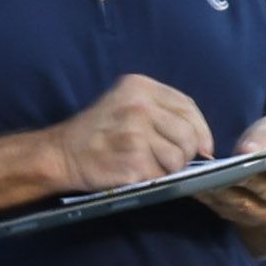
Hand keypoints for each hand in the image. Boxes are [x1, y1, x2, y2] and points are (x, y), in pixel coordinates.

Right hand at [49, 71, 212, 190]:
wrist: (62, 153)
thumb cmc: (99, 131)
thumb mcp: (127, 104)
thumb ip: (162, 112)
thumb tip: (203, 143)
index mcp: (140, 86)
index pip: (187, 106)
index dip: (201, 129)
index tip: (203, 146)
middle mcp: (139, 105)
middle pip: (188, 134)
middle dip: (184, 153)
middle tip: (166, 159)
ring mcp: (136, 133)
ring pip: (178, 158)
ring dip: (168, 168)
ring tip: (146, 164)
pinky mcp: (133, 159)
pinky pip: (162, 175)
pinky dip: (153, 179)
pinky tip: (136, 172)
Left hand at [193, 112, 265, 242]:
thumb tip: (248, 150)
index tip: (259, 156)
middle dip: (244, 177)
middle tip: (223, 167)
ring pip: (245, 205)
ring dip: (222, 191)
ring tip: (203, 176)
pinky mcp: (247, 224)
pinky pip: (227, 212)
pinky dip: (211, 199)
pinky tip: (196, 186)